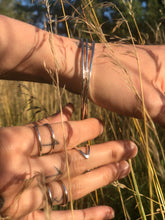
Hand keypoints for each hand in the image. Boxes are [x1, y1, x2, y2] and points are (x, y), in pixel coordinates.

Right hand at [0, 104, 136, 219]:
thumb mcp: (5, 134)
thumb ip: (35, 127)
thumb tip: (67, 112)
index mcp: (9, 144)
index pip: (57, 134)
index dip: (83, 129)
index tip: (101, 125)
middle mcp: (18, 172)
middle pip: (72, 161)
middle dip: (105, 153)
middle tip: (131, 148)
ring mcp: (20, 201)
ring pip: (71, 187)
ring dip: (101, 178)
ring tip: (124, 168)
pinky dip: (84, 217)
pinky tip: (108, 212)